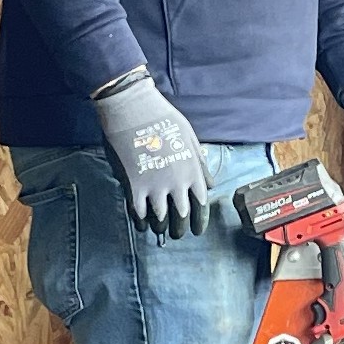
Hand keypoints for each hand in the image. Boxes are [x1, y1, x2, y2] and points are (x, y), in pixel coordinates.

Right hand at [92, 72, 211, 236]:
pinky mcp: (134, 187)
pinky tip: (141, 223)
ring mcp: (154, 187)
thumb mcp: (190, 138)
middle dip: (180, 229)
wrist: (133, 110)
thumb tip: (210, 185)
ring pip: (160, 219)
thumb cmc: (162, 119)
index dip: (199, 222)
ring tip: (158, 229)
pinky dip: (141, 221)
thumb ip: (200, 164)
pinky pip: (138, 213)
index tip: (197, 230)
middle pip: (182, 217)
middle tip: (177, 233)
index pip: (201, 206)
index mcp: (192, 171)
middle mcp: (176, 183)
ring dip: (160, 227)